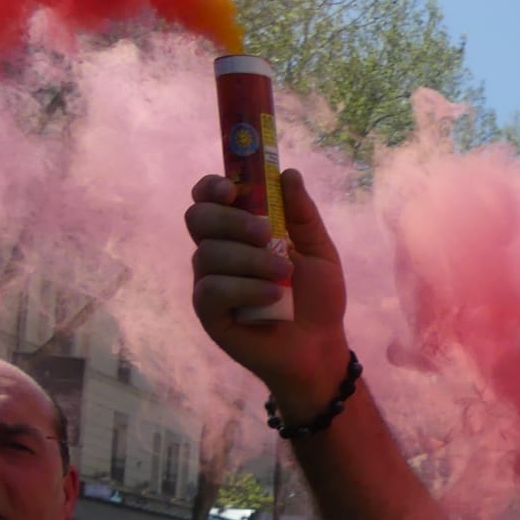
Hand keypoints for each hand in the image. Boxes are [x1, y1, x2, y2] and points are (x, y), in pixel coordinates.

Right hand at [186, 169, 351, 415]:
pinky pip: (212, 290)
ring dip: (250, 259)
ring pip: (208, 254)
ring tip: (283, 274)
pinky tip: (272, 295)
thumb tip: (287, 172)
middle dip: (231, 220)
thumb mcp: (319, 250)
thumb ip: (302, 213)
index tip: (232, 188)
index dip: (212, 187)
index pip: (208, 198)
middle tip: (265, 232)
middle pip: (198, 218)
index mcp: (238, 232)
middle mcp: (218, 253)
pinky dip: (244, 288)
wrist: (321, 347)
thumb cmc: (317, 299)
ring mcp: (210, 283)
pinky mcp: (210, 313)